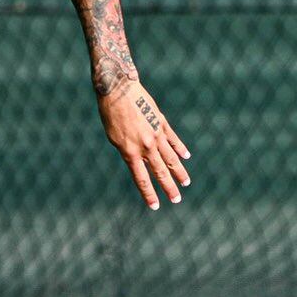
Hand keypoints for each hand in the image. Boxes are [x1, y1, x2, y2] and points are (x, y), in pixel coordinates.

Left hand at [98, 80, 189, 209]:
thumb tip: (140, 163)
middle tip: (177, 200)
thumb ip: (128, 152)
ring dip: (179, 172)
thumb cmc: (110, 115)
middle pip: (160, 172)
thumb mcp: (115, 138)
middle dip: (169, 188)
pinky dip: (180, 149)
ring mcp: (156, 135)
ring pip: (171, 158)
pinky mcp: (161, 123)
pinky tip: (186, 157)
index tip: (155, 206)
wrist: (118, 89)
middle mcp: (146, 147)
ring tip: (186, 183)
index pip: (142, 179)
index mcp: (131, 152)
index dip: (149, 194)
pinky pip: (173, 140)